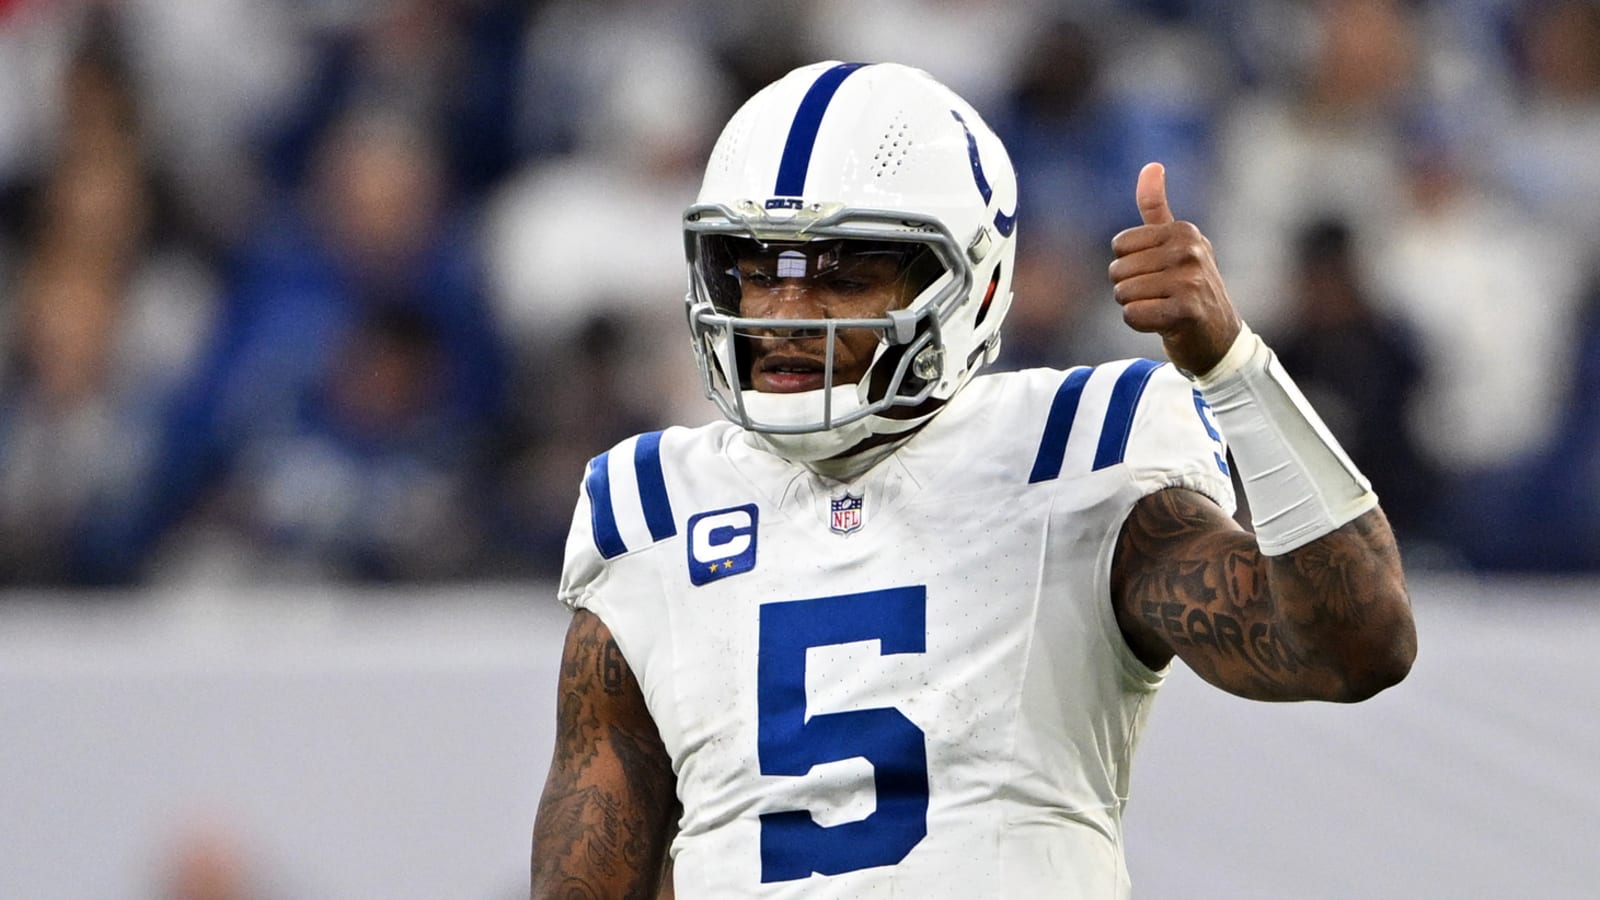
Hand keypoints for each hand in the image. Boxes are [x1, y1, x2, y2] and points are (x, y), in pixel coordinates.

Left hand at [1109, 162, 1240, 375]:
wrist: (1218, 338)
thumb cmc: (1189, 288)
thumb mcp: (1177, 244)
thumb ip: (1157, 208)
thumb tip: (1151, 166)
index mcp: (1184, 231)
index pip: (1120, 245)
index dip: (1129, 265)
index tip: (1157, 274)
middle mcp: (1189, 251)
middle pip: (1118, 271)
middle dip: (1130, 288)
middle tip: (1159, 296)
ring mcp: (1190, 281)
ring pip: (1123, 294)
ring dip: (1135, 307)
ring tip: (1162, 308)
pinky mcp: (1186, 311)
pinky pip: (1132, 315)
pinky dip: (1140, 323)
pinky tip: (1162, 323)